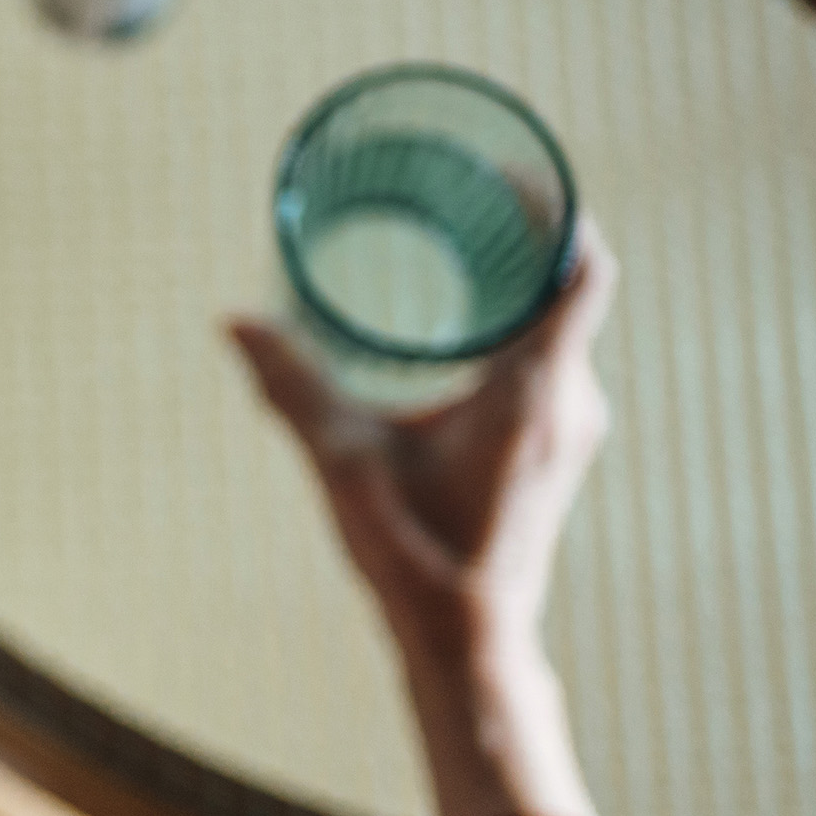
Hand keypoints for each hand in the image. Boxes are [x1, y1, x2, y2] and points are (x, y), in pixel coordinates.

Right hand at [230, 224, 617, 815]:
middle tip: (465, 193)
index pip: (581, 268)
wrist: (468, 641)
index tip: (507, 174)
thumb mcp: (343, 463)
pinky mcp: (556, 449)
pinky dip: (519, 323)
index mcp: (534, 391)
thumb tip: (234, 321)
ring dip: (521, 280)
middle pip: (570, 285)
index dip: (556, 208)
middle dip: (524, 232)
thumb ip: (291, 387)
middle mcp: (570, 401)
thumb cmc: (414, 556)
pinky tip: (467, 319)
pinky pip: (553, 358)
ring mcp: (571, 428)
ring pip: (562, 324)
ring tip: (462, 242)